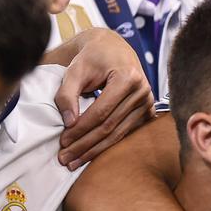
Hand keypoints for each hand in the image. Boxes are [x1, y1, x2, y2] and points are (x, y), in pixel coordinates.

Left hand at [55, 29, 155, 169]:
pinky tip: (92, 154)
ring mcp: (148, 102)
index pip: (101, 111)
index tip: (62, 142)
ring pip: (119, 133)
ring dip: (95, 150)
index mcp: (127, 77)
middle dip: (85, 144)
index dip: (81, 129)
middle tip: (65, 158)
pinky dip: (108, 144)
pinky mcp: (148, 110)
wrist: (112, 48)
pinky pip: (126, 132)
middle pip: (110, 126)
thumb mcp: (75, 71)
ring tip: (74, 161)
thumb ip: (67, 95)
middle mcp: (142, 90)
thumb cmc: (92, 58)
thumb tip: (69, 123)